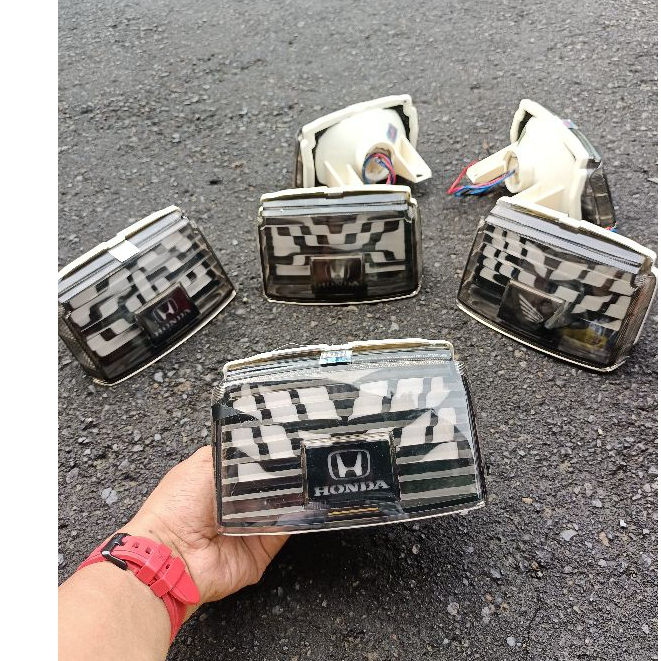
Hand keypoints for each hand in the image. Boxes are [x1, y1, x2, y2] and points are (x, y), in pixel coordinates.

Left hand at [124, 445, 287, 611]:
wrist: (170, 555)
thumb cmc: (175, 507)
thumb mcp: (202, 464)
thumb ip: (230, 453)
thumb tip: (255, 444)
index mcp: (221, 487)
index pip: (253, 468)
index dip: (267, 459)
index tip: (284, 448)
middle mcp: (236, 509)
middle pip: (270, 488)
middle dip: (282, 477)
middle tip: (295, 464)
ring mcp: (250, 530)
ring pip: (282, 508)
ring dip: (290, 496)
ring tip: (300, 479)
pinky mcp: (261, 552)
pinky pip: (284, 533)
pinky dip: (292, 519)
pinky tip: (298, 503)